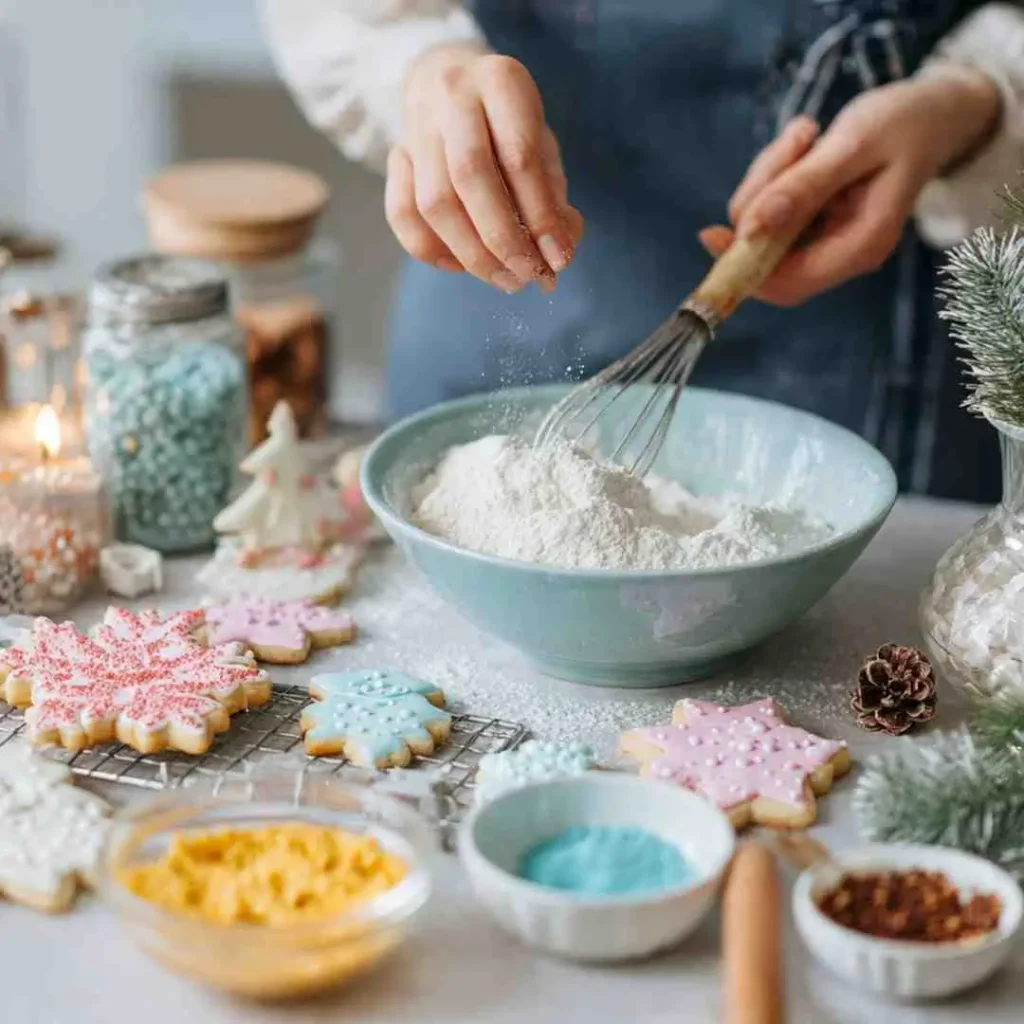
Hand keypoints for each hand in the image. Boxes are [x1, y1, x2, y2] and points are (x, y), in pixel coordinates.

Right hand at [386, 44, 583, 293]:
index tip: (559, 260)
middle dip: (503, 240)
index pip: (519, 158)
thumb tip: (558, 253)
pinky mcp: (395, 156)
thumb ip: (552, 193)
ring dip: (471, 254)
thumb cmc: (506, 121)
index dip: (541, 217)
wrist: (446, 77)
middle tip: (528, 277)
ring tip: (504, 279)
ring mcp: (417, 127)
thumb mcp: (541, 140)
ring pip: (433, 203)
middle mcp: (452, 97)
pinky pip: (402, 214)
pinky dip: (431, 250)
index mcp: (501, 82)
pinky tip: (462, 265)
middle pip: (470, 178)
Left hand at [699, 68, 1001, 305]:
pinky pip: (773, 207)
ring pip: (764, 225)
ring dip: (770, 175)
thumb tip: (750, 227)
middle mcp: (841, 254)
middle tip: (796, 141)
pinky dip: (777, 173)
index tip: (711, 233)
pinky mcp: (813, 221)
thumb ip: (803, 187)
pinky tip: (807, 141)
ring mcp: (826, 239)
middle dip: (762, 197)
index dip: (742, 266)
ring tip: (808, 133)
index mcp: (860, 248)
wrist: (933, 112)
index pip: (785, 283)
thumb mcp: (854, 145)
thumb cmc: (903, 124)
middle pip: (768, 252)